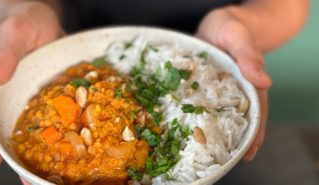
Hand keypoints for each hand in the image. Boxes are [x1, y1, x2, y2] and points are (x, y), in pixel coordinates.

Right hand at [0, 2, 63, 167]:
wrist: (46, 19)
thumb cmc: (25, 22)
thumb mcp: (13, 34)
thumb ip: (1, 56)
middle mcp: (15, 96)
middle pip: (11, 129)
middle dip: (16, 156)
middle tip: (27, 181)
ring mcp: (36, 98)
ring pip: (35, 128)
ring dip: (40, 152)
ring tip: (48, 175)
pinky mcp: (55, 95)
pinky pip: (58, 116)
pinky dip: (63, 133)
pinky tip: (75, 147)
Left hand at [196, 8, 271, 160]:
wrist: (217, 23)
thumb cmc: (231, 27)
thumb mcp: (238, 37)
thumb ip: (249, 56)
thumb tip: (265, 83)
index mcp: (247, 82)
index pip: (255, 111)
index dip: (255, 132)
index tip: (250, 152)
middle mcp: (233, 89)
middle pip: (238, 117)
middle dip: (236, 138)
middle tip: (230, 160)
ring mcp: (217, 89)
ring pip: (219, 112)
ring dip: (216, 131)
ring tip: (208, 152)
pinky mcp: (202, 85)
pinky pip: (200, 102)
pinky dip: (197, 115)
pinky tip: (188, 126)